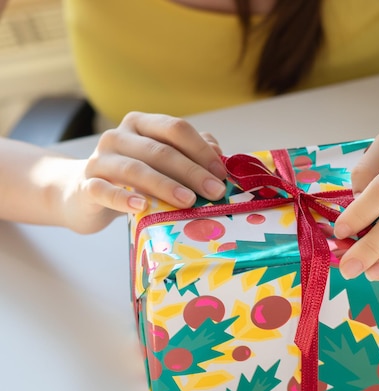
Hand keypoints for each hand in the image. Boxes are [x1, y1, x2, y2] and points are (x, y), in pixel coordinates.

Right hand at [61, 112, 226, 232]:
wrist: (85, 195)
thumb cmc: (134, 179)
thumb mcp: (163, 163)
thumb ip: (190, 153)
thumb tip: (219, 154)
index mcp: (141, 124)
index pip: (175, 129)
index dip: (201, 150)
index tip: (221, 173)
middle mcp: (118, 136)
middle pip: (160, 150)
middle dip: (192, 172)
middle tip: (215, 191)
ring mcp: (100, 160)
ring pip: (135, 169)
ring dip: (166, 185)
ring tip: (189, 201)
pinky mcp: (86, 186)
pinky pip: (105, 191)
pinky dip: (124, 199)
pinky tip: (143, 207)